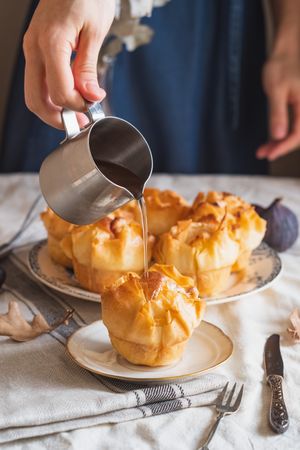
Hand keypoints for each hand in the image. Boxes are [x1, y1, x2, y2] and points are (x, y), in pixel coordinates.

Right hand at [23, 0, 114, 127]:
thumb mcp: (95, 32)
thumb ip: (88, 69)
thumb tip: (90, 96)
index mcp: (51, 43)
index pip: (59, 91)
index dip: (77, 106)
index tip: (92, 106)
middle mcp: (35, 48)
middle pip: (36, 100)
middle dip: (58, 118)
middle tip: (79, 124)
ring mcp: (31, 49)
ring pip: (33, 94)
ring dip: (52, 110)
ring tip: (75, 114)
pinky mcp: (35, 49)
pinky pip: (37, 81)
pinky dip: (50, 96)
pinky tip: (68, 98)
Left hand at [256, 53, 299, 160]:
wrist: (284, 52)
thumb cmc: (280, 66)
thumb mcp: (276, 90)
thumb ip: (277, 113)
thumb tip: (278, 135)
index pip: (298, 133)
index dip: (284, 146)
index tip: (270, 154)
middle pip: (297, 136)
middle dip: (280, 147)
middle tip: (262, 153)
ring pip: (294, 132)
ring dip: (279, 143)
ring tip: (262, 150)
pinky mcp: (298, 109)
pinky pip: (292, 126)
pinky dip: (280, 134)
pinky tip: (270, 141)